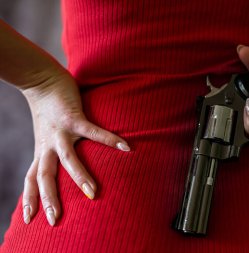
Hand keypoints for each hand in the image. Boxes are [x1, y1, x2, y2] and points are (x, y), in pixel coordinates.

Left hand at [21, 70, 129, 225]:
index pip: (32, 179)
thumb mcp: (46, 134)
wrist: (41, 80)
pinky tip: (125, 147)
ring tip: (92, 193)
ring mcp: (60, 132)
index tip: (30, 220)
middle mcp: (48, 144)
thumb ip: (52, 149)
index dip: (30, 199)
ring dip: (80, 176)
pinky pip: (93, 132)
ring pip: (67, 158)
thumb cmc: (47, 109)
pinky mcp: (73, 118)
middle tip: (54, 219)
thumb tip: (62, 162)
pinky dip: (110, 140)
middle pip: (44, 176)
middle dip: (49, 198)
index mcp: (42, 150)